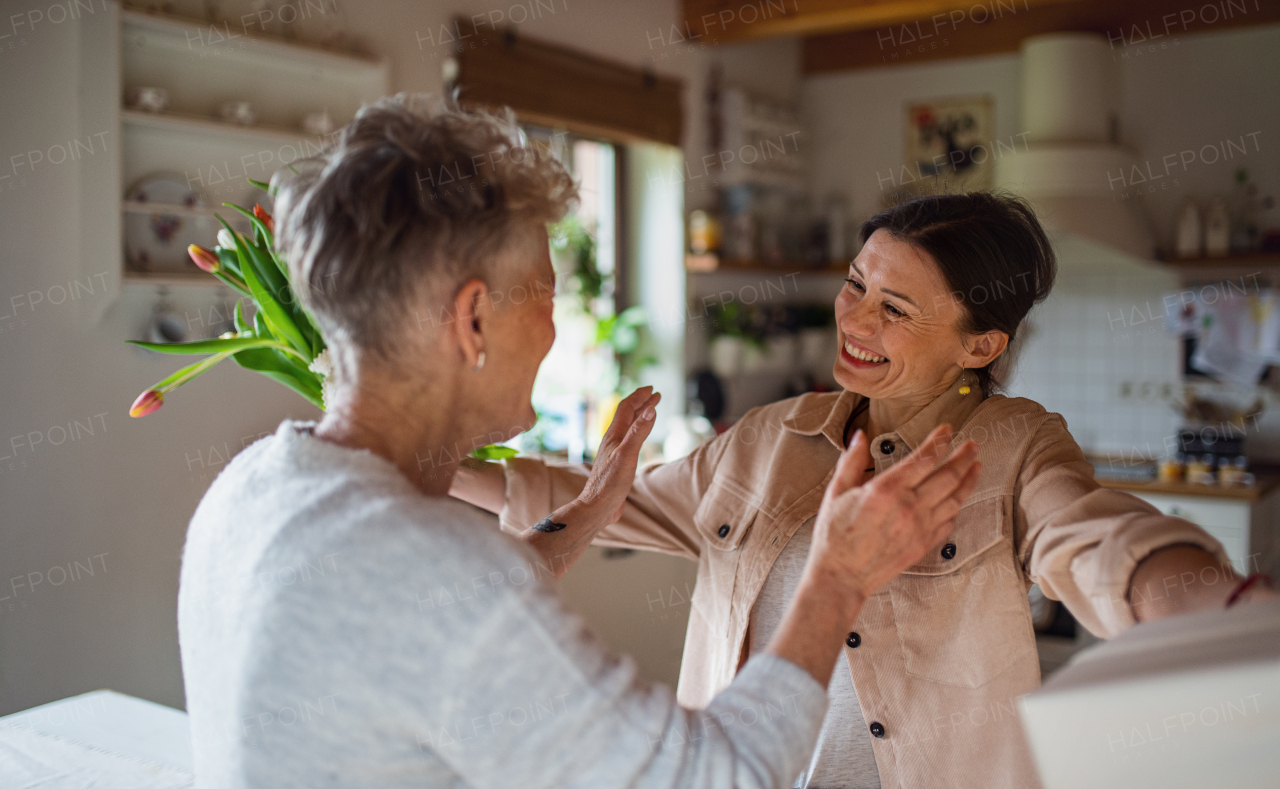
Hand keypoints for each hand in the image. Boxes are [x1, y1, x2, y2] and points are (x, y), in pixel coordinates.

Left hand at [576, 386, 661, 524]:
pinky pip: (629, 442)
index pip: (627, 408)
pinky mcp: (617, 465)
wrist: (597, 507)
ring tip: (650, 411)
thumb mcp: (628, 455)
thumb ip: (639, 432)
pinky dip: (638, 434)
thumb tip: (651, 409)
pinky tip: (640, 440)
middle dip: (642, 404)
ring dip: (640, 417)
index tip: (652, 389)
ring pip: (628, 428)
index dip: (639, 397)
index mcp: (614, 435)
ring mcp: (614, 452)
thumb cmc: (610, 483)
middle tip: (655, 395)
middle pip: (627, 416)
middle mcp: (613, 441)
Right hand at [807, 424, 979, 609]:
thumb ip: (851, 462)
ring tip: (976, 466)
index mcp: (887, 489)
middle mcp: (909, 506)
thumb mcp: (836, 492)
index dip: (940, 440)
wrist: (842, 576)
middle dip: (964, 455)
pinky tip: (960, 498)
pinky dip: (957, 506)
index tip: (947, 429)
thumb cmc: (834, 536)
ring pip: (955, 498)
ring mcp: (920, 527)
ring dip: (969, 479)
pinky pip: (949, 521)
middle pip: (949, 475)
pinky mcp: (924, 544)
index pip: (925, 457)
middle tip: (973, 444)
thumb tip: (860, 436)